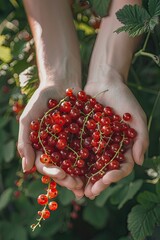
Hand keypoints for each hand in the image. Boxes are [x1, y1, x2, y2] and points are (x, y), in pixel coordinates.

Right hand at [17, 84, 83, 197]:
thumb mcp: (28, 119)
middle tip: (77, 186)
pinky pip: (88, 150)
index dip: (52, 172)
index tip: (61, 174)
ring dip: (81, 174)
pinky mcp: (83, 136)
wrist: (60, 84)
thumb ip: (24, 142)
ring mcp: (70, 143)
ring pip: (76, 163)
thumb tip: (25, 169)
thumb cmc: (41, 100)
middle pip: (62, 168)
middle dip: (69, 178)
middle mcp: (56, 149)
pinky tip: (100, 167)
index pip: (45, 165)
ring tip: (88, 184)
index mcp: (42, 147)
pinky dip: (93, 159)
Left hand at [84, 69, 148, 198]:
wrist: (105, 83)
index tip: (106, 180)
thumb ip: (140, 139)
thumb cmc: (124, 99)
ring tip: (77, 189)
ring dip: (84, 178)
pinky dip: (73, 162)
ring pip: (90, 165)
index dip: (115, 175)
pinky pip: (77, 151)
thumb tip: (138, 162)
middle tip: (89, 193)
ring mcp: (95, 143)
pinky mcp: (83, 136)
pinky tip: (66, 170)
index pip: (121, 167)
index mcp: (124, 147)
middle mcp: (109, 148)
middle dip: (98, 182)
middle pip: (104, 170)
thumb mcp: (136, 118)